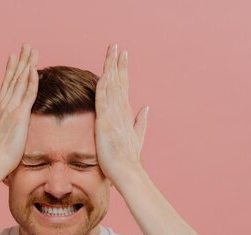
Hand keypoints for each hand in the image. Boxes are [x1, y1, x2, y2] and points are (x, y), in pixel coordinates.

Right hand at [0, 43, 38, 176]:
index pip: (6, 85)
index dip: (11, 70)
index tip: (14, 56)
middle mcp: (3, 105)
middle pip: (14, 78)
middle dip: (20, 61)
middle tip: (26, 45)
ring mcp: (11, 109)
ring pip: (21, 82)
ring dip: (27, 64)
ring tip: (32, 50)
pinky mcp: (20, 116)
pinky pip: (27, 94)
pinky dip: (31, 80)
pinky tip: (34, 68)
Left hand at [95, 44, 148, 186]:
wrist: (128, 172)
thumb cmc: (128, 159)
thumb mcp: (136, 137)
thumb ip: (141, 122)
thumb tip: (146, 108)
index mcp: (125, 114)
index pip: (123, 87)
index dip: (122, 70)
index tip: (122, 55)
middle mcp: (121, 112)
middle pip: (119, 82)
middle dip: (117, 63)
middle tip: (116, 46)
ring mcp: (114, 117)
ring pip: (113, 87)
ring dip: (112, 68)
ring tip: (112, 52)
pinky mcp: (106, 124)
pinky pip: (104, 102)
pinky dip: (104, 87)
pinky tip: (104, 74)